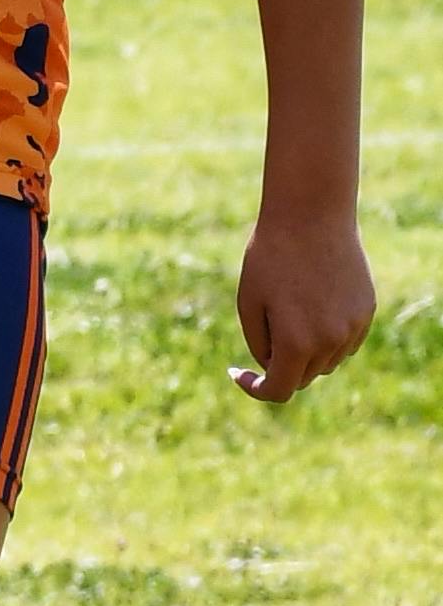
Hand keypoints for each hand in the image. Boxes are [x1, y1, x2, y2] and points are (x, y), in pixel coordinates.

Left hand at [230, 211, 375, 403]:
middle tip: (266, 328)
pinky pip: (344, 340)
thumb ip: (260, 345)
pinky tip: (314, 302)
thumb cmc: (271, 256)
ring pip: (326, 361)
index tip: (239, 374)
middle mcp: (330, 342)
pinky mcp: (366, 312)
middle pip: (303, 377)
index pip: (279, 391)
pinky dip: (328, 336)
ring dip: (306, 351)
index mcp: (296, 343)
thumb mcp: (250, 303)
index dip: (256, 388)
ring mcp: (353, 328)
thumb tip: (275, 368)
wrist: (311, 214)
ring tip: (290, 308)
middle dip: (281, 365)